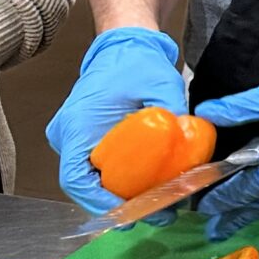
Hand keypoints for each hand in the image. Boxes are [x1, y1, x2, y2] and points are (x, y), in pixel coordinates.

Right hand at [47, 27, 188, 210]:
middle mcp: (68, 136)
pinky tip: (150, 188)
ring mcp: (75, 140)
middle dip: (120, 206)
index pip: (76, 177)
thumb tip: (190, 140)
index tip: (130, 212)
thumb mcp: (160, 84)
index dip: (99, 202)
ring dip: (122, 197)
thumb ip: (173, 111)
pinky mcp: (87, 141)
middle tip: (158, 212)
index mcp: (77, 124)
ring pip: (93, 181)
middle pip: (86, 186)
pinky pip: (99, 170)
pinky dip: (122, 183)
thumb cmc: (136, 62)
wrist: (123, 46)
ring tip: (160, 204)